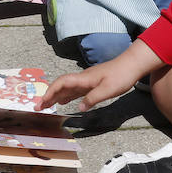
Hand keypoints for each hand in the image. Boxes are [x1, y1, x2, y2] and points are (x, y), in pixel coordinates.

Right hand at [39, 39, 162, 111]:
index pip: (61, 83)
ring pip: (67, 88)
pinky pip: (75, 89)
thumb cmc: (121, 76)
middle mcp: (83, 78)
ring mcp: (87, 80)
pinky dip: (67, 96)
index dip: (50, 92)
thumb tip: (79, 108)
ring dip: (56, 96)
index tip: (42, 102)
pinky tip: (65, 101)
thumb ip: (93, 98)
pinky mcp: (93, 82)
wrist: (132, 64)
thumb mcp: (108, 90)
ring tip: (48, 106)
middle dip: (49, 95)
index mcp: (84, 79)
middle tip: (39, 107)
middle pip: (61, 85)